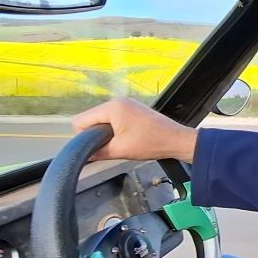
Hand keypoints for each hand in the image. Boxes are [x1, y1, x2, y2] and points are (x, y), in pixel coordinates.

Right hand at [71, 97, 197, 162]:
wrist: (176, 140)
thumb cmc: (150, 143)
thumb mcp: (120, 150)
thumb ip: (98, 152)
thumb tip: (85, 155)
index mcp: (112, 107)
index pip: (82, 120)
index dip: (83, 136)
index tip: (93, 148)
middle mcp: (118, 101)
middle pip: (92, 117)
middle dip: (94, 134)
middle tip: (107, 147)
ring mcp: (127, 103)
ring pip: (103, 118)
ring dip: (105, 132)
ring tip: (118, 143)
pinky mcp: (133, 109)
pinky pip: (114, 117)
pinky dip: (115, 128)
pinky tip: (124, 138)